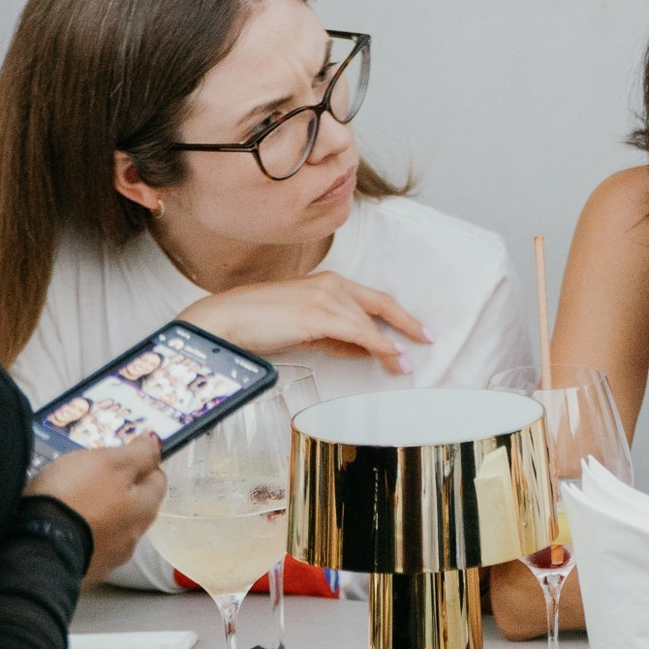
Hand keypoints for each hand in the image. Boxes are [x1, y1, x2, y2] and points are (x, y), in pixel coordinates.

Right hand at [26, 436, 164, 582]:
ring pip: (111, 528)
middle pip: (135, 506)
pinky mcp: (82, 570)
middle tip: (92, 477)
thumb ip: (139, 454)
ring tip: (73, 502)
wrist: (34, 545)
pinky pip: (87, 545)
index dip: (140, 464)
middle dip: (120, 491)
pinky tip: (63, 526)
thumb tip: (155, 443)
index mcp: (145, 508)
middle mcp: (134, 537)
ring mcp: (108, 558)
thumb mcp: (111, 462)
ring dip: (100, 515)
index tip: (120, 456)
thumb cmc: (75, 495)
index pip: (157, 480)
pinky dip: (80, 533)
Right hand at [179, 272, 430, 373]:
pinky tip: (392, 357)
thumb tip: (362, 350)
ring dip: (390, 346)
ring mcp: (324, 297)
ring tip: (402, 365)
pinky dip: (379, 346)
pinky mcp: (318, 314)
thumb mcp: (303, 330)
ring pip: (369, 323)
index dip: (397, 315)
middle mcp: (330, 285)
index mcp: (326, 283)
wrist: (222, 321)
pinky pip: (360, 332)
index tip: (415, 330)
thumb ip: (334, 337)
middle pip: (380, 303)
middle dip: (406, 323)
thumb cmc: (256, 326)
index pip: (370, 299)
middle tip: (426, 339)